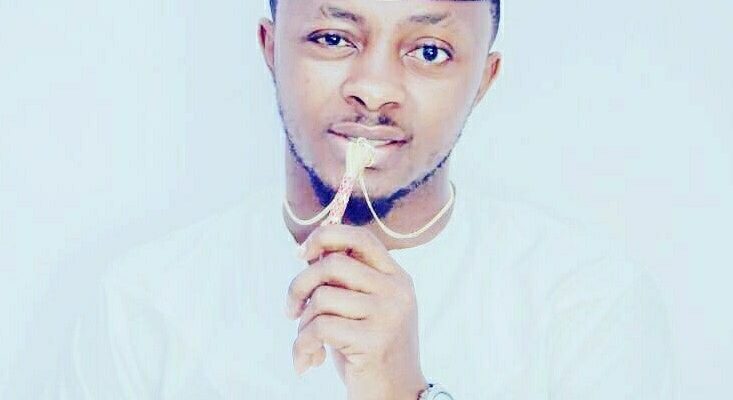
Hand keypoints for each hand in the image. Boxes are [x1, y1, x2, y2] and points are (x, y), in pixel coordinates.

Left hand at [285, 225, 426, 399]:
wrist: (396, 398)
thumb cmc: (370, 353)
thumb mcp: (363, 309)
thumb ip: (346, 282)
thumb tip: (307, 252)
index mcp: (396, 278)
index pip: (361, 236)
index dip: (325, 236)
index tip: (301, 254)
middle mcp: (396, 291)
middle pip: (333, 264)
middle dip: (299, 285)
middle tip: (291, 311)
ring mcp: (388, 315)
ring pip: (322, 297)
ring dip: (302, 325)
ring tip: (308, 345)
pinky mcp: (373, 341)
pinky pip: (319, 328)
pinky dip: (302, 345)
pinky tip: (309, 362)